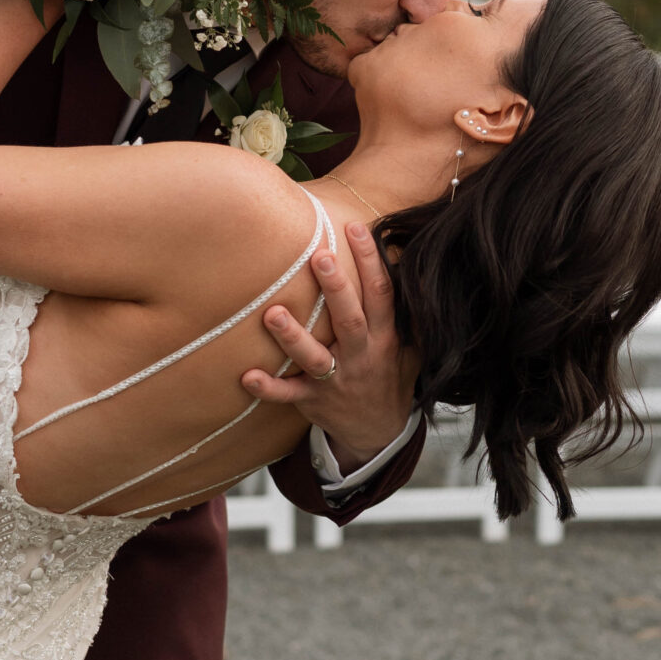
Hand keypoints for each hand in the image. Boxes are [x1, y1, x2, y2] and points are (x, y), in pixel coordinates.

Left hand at [241, 219, 418, 473]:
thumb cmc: (389, 376)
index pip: (381, 294)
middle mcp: (360, 357)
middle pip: (349, 320)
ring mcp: (335, 380)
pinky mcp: (313, 400)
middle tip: (318, 255)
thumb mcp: (412, 347)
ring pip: (314, 357)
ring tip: (272, 313)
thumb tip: (407, 261)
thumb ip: (407, 310)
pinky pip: (288, 394)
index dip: (371, 261)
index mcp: (385, 338)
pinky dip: (269, 388)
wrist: (378, 432)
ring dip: (293, 337)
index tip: (356, 228)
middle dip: (336, 288)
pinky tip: (248, 376)